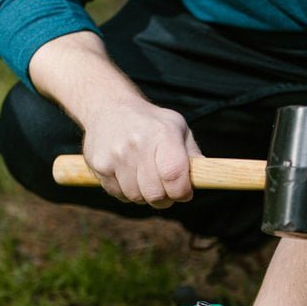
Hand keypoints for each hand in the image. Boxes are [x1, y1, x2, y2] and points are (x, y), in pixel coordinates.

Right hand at [80, 99, 201, 207]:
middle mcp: (137, 143)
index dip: (181, 192)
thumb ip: (192, 154)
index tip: (184, 192)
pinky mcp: (99, 165)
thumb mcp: (177, 128)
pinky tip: (128, 174)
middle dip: (165, 198)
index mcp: (162, 133)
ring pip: (136, 197)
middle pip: (155, 194)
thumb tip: (207, 177)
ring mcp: (116, 155)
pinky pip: (119, 194)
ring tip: (145, 178)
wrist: (108, 106)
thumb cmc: (150, 122)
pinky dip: (126, 191)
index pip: (174, 175)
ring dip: (144, 195)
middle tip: (165, 189)